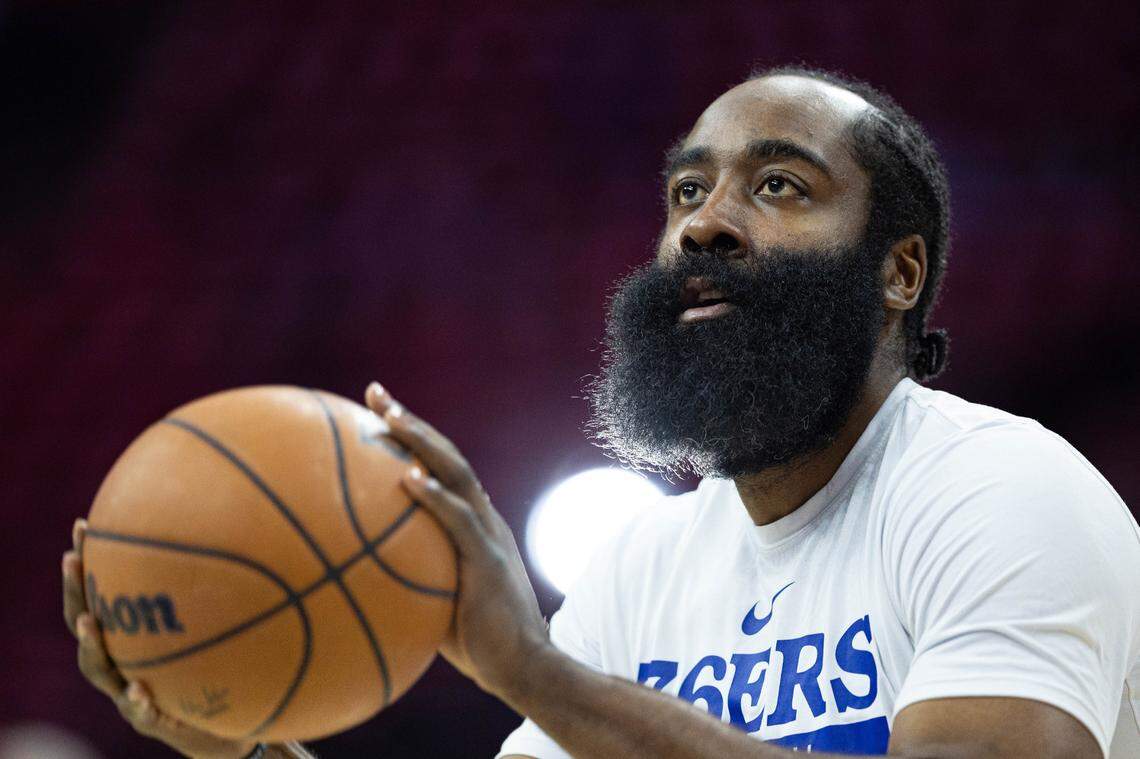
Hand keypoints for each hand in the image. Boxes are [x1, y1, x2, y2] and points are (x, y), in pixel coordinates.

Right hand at [63, 519, 256, 758]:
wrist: (222, 726)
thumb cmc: (219, 667)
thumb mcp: (224, 626)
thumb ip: (226, 590)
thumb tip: (250, 532)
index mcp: (131, 635)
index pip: (100, 593)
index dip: (89, 563)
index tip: (83, 525)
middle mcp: (121, 659)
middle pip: (85, 623)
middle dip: (77, 591)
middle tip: (73, 561)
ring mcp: (127, 690)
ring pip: (97, 668)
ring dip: (92, 644)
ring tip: (90, 621)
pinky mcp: (149, 720)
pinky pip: (139, 711)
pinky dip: (137, 701)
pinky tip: (140, 690)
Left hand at [365, 382, 551, 698]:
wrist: (522, 666)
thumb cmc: (473, 641)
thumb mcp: (433, 599)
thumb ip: (404, 576)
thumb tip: (346, 576)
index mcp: (472, 522)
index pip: (440, 466)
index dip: (411, 436)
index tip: (376, 411)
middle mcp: (482, 516)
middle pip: (446, 455)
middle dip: (409, 421)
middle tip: (375, 393)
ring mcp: (488, 534)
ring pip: (456, 473)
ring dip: (422, 441)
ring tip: (389, 417)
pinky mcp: (488, 559)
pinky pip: (459, 521)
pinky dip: (434, 497)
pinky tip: (407, 479)